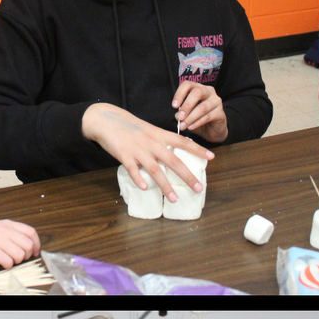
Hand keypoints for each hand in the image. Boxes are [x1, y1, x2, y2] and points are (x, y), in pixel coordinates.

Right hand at [0, 219, 39, 268]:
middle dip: (27, 255)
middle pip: (28, 245)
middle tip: (20, 257)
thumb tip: (32, 246)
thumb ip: (16, 233)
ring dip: (17, 261)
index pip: (31, 232)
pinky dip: (8, 265)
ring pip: (19, 255)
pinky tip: (3, 262)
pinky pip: (8, 261)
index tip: (35, 252)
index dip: (37, 244)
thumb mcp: (3, 227)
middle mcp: (6, 231)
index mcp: (10, 225)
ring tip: (10, 259)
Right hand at [82, 102, 214, 201]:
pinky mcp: (123, 155)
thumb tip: (174, 151)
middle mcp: (151, 143)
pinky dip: (139, 179)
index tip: (212, 157)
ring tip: (174, 198)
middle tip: (198, 188)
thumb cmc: (128, 126)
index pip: (183, 141)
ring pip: (155, 170)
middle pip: (173, 160)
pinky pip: (133, 169)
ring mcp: (138, 150)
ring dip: (165, 186)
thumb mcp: (148, 129)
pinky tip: (145, 188)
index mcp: (159, 134)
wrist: (106, 119)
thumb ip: (161, 140)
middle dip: (187, 176)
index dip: (198, 149)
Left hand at [173, 81, 227, 142]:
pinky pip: (208, 117)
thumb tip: (177, 115)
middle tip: (179, 117)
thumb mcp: (188, 114)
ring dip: (190, 117)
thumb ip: (182, 112)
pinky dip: (197, 123)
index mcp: (198, 88)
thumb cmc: (198, 119)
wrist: (212, 130)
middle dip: (186, 105)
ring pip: (202, 107)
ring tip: (183, 126)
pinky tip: (190, 127)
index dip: (179, 93)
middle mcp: (208, 91)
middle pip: (197, 92)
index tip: (174, 106)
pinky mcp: (220, 113)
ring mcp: (216, 101)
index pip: (188, 84)